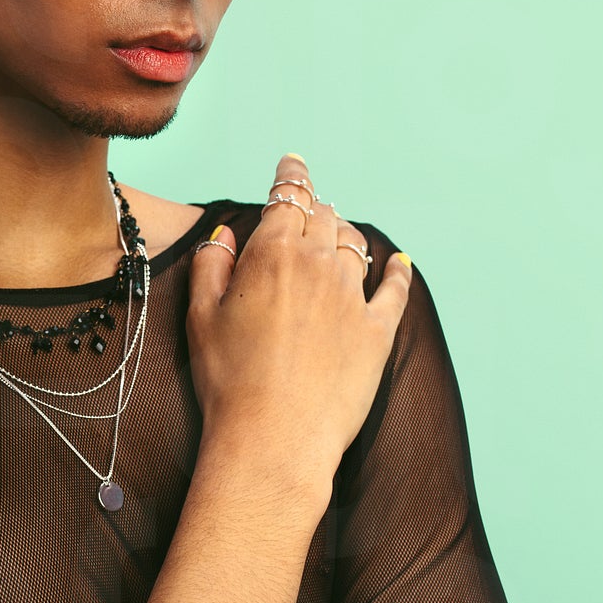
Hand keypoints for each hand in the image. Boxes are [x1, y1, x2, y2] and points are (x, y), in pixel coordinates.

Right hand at [188, 151, 412, 522]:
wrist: (273, 439)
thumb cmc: (228, 382)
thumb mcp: (201, 317)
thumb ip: (213, 266)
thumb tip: (228, 236)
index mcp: (272, 254)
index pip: (287, 197)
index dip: (290, 175)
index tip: (292, 164)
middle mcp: (319, 265)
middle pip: (324, 216)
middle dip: (315, 207)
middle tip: (308, 209)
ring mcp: (353, 298)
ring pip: (356, 245)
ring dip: (345, 235)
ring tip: (338, 236)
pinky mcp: (377, 332)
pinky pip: (396, 289)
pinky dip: (398, 272)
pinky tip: (401, 264)